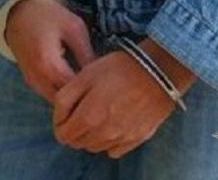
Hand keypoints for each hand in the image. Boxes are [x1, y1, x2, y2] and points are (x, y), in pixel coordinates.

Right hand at [5, 0, 97, 103]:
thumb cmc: (49, 16)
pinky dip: (62, 92)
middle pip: (66, 102)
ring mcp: (33, 83)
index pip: (76, 91)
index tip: (106, 83)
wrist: (20, 12)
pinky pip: (49, 95)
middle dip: (82, 97)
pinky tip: (75, 81)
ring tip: (88, 83)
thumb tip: (103, 75)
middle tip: (99, 86)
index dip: (92, 90)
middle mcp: (39, 80)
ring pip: (57, 102)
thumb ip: (87, 54)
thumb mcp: (74, 28)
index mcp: (50, 65)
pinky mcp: (31, 82)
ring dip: (72, 97)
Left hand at [52, 44, 195, 158]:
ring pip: (95, 147)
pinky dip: (110, 141)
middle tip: (83, 109)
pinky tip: (115, 122)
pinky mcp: (137, 139)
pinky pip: (114, 150)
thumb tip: (59, 116)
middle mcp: (103, 135)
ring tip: (100, 113)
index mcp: (88, 118)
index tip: (66, 111)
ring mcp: (121, 139)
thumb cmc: (121, 68)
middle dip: (75, 129)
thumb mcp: (87, 74)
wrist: (159, 71)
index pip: (63, 135)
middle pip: (78, 143)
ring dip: (91, 135)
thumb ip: (66, 97)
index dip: (60, 123)